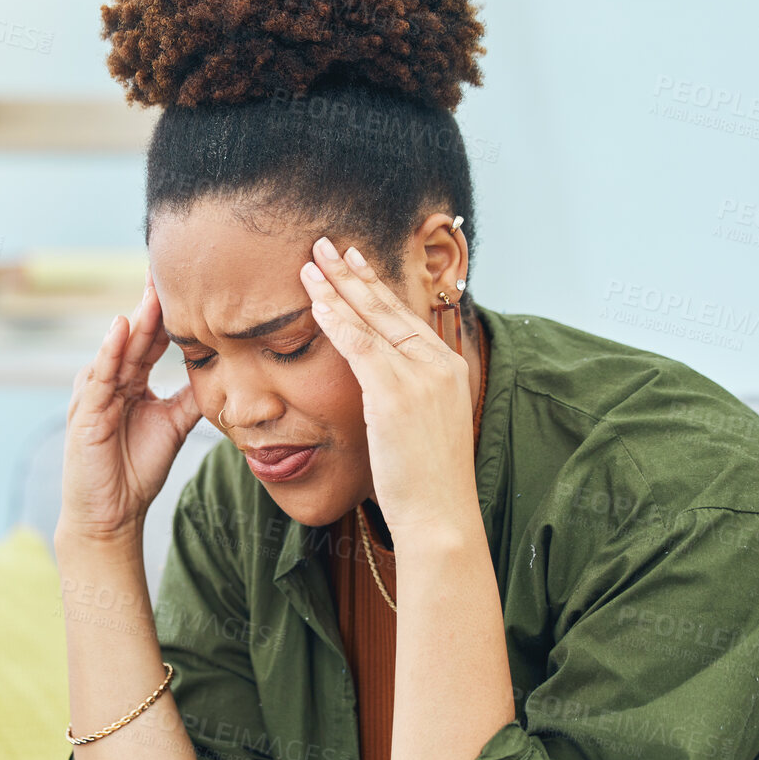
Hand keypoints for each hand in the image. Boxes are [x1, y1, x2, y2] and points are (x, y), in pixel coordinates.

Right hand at [58, 272, 203, 546]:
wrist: (112, 515)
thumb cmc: (136, 470)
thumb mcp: (173, 426)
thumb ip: (190, 397)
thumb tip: (224, 371)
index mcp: (130, 382)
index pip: (150, 339)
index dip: (168, 313)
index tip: (188, 281)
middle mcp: (110, 381)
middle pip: (135, 336)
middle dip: (152, 304)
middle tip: (169, 269)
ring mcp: (94, 394)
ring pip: (118, 350)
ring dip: (136, 321)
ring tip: (153, 291)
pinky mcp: (85, 412)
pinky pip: (100, 376)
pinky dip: (110, 351)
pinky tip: (122, 328)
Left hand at [299, 237, 476, 537]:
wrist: (440, 516)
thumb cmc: (427, 482)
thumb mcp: (423, 428)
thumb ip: (406, 397)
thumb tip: (380, 388)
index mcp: (448, 368)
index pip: (405, 317)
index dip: (375, 287)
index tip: (354, 262)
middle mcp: (438, 364)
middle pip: (388, 307)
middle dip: (353, 273)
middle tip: (326, 243)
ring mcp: (420, 376)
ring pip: (371, 320)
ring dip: (336, 288)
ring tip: (310, 262)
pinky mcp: (396, 393)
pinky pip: (359, 346)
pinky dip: (336, 320)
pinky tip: (315, 302)